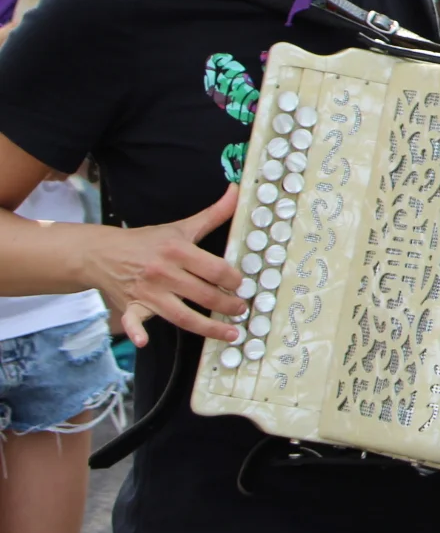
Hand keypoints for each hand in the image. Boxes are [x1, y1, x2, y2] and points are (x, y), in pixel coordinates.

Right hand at [84, 185, 247, 346]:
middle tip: (242, 310)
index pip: (214, 268)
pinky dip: (136, 332)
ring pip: (182, 315)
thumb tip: (237, 191)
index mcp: (178, 251)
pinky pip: (133, 322)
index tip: (242, 285)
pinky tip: (144, 341)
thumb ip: (213, 214)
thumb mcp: (181, 227)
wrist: (103, 253)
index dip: (233, 279)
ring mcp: (147, 292)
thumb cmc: (147, 241)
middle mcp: (164, 273)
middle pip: (203, 294)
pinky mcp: (131, 307)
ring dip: (208, 327)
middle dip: (228, 305)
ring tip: (230, 333)